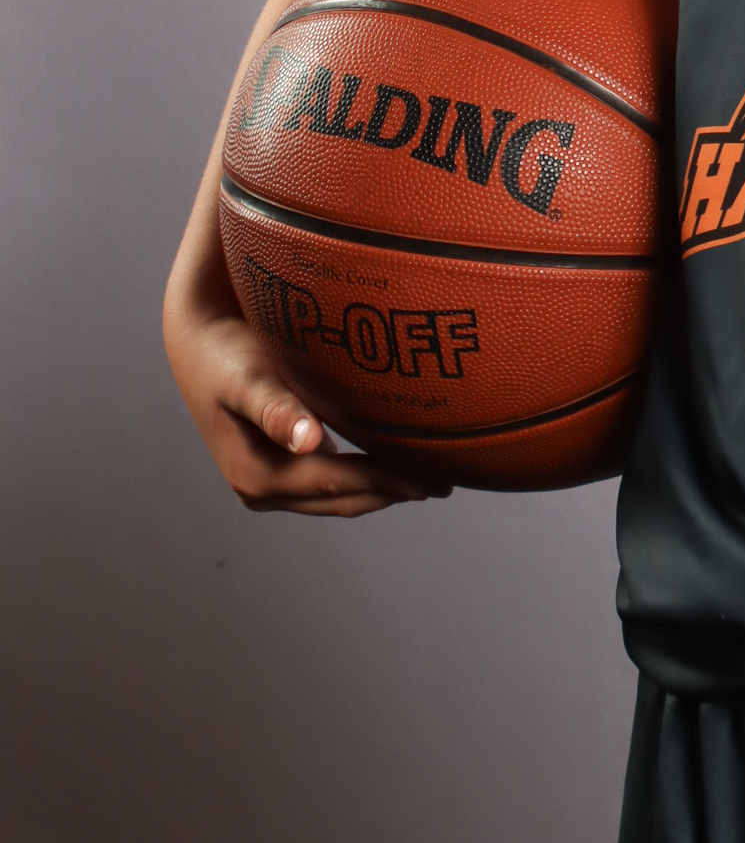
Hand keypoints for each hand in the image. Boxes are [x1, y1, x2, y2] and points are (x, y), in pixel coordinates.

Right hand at [164, 290, 448, 517]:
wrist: (199, 343)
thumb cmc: (226, 354)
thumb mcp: (247, 378)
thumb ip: (276, 407)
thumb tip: (307, 440)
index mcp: (255, 475)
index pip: (336, 484)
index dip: (385, 483)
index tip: (430, 479)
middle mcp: (261, 489)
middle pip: (342, 499)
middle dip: (394, 492)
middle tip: (447, 482)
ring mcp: (271, 483)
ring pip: (341, 497)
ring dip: (385, 490)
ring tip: (433, 480)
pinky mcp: (282, 468)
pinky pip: (334, 482)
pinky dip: (368, 477)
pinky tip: (399, 465)